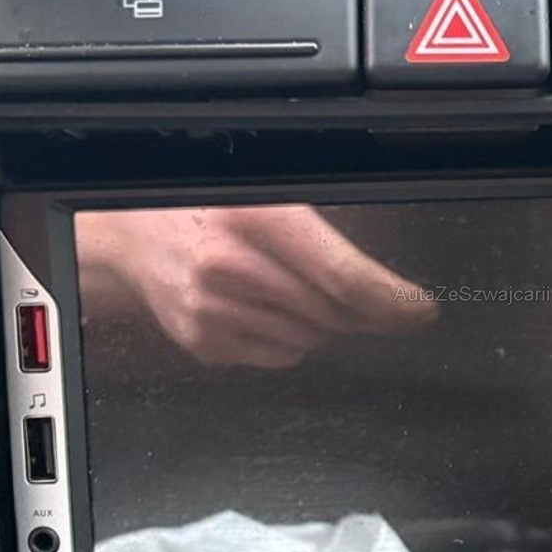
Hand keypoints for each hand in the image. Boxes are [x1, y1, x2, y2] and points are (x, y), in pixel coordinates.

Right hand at [77, 204, 437, 367]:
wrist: (130, 235)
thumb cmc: (207, 206)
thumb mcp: (264, 195)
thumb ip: (319, 229)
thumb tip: (386, 275)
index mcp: (258, 217)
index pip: (343, 276)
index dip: (392, 300)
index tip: (421, 310)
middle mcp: (231, 266)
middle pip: (332, 313)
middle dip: (367, 312)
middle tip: (387, 306)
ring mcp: (213, 311)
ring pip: (310, 339)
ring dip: (322, 323)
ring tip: (294, 290)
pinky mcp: (203, 344)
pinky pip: (279, 356)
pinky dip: (288, 337)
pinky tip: (265, 308)